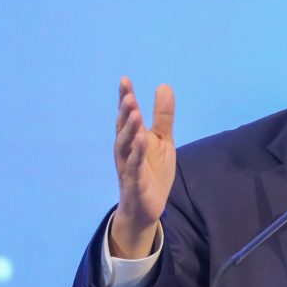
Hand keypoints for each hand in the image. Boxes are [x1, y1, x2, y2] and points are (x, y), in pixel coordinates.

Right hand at [111, 76, 175, 257]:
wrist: (147, 206)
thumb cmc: (152, 171)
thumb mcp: (162, 141)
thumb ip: (163, 116)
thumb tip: (163, 86)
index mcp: (132, 138)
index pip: (128, 115)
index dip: (125, 97)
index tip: (125, 79)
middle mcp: (125, 149)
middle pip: (123, 127)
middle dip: (124, 112)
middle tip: (128, 95)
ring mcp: (128, 165)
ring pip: (125, 145)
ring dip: (129, 129)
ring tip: (135, 113)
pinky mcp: (135, 182)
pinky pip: (134, 166)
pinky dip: (137, 153)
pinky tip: (141, 140)